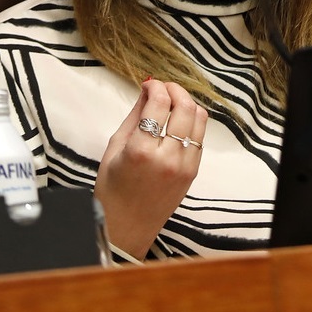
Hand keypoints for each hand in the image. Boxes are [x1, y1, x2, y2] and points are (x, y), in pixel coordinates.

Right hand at [93, 79, 208, 259]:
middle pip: (185, 107)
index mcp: (141, 151)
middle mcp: (168, 158)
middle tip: (163, 88)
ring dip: (187, 104)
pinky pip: (200, 137)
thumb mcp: (115, 147)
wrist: (126, 227)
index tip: (150, 84)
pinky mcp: (194, 172)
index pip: (159, 104)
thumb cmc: (112, 189)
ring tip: (171, 103)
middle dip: (175, 90)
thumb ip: (134, 115)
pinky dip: (191, 123)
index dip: (156, 86)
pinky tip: (177, 122)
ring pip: (199, 119)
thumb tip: (147, 89)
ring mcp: (185, 166)